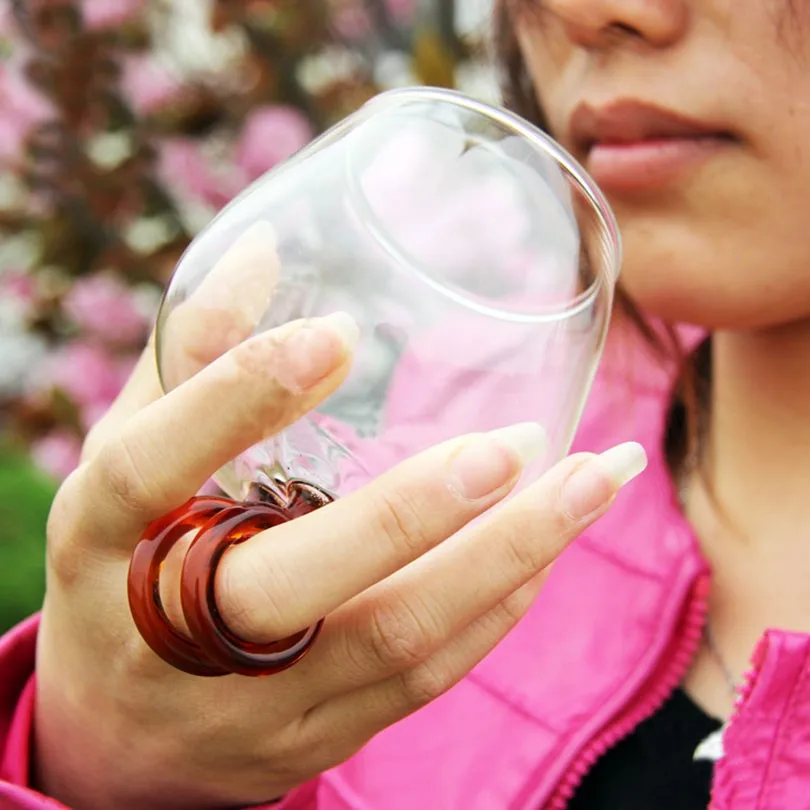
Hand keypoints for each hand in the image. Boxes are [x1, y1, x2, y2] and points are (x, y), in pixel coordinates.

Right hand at [35, 257, 644, 809]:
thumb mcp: (127, 458)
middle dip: (414, 511)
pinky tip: (550, 541)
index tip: (339, 334)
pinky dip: (497, 601)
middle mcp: (166, 633)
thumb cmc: (120, 565)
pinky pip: (423, 676)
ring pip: (393, 640)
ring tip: (597, 477)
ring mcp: (249, 703)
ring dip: (507, 556)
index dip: (239, 396)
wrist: (120, 730)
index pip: (152, 468)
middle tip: (519, 441)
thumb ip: (192, 357)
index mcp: (100, 541)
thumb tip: (266, 245)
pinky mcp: (312, 739)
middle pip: (294, 580)